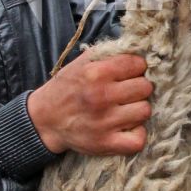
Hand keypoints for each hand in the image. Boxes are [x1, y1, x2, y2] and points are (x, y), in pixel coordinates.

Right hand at [27, 49, 151, 156]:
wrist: (44, 120)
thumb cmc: (66, 88)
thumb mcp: (81, 63)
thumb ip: (108, 53)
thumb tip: (137, 48)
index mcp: (96, 73)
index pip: (138, 64)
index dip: (136, 67)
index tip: (129, 73)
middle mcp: (101, 96)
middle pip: (145, 87)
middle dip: (138, 88)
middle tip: (127, 92)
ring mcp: (104, 122)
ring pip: (145, 111)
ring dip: (137, 110)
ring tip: (125, 109)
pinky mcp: (105, 143)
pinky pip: (138, 139)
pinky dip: (137, 134)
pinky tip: (127, 127)